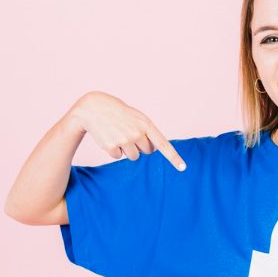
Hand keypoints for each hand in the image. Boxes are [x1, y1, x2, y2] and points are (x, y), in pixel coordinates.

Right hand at [67, 91, 185, 170]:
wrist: (94, 108)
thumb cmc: (118, 113)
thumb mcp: (136, 117)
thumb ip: (147, 132)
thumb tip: (151, 151)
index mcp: (146, 124)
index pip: (163, 144)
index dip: (173, 158)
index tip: (183, 168)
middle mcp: (137, 133)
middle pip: (146, 151)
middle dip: (140, 146)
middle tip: (128, 132)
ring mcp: (124, 141)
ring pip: (133, 156)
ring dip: (127, 149)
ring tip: (118, 134)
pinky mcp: (111, 147)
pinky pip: (118, 156)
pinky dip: (114, 150)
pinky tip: (109, 136)